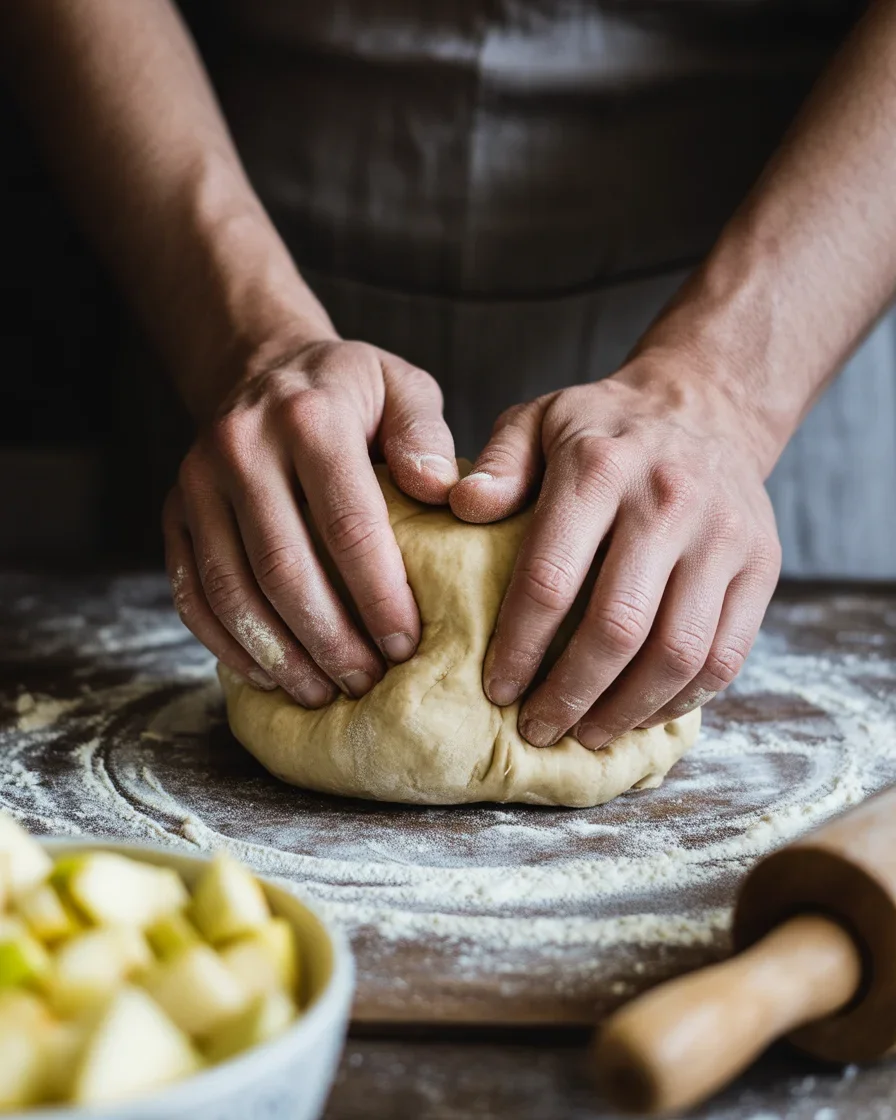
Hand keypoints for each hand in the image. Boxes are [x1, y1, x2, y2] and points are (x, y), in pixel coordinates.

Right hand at [163, 338, 457, 704]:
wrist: (260, 367)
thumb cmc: (349, 391)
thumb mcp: (402, 387)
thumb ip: (427, 436)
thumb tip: (444, 493)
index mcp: (309, 419)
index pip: (348, 524)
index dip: (379, 595)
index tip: (406, 645)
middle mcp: (242, 448)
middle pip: (284, 568)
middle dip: (330, 639)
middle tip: (367, 682)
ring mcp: (197, 483)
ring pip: (231, 590)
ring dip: (279, 654)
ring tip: (322, 692)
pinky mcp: (173, 514)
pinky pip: (191, 594)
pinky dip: (227, 644)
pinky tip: (268, 676)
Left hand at [449, 360, 781, 747]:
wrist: (707, 403)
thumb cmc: (604, 428)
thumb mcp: (538, 420)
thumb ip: (497, 464)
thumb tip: (461, 507)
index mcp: (600, 469)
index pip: (550, 578)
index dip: (519, 647)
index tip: (497, 689)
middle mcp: (668, 502)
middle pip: (617, 628)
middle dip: (571, 694)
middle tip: (538, 728)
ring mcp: (724, 537)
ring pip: (678, 653)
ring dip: (627, 710)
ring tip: (588, 733)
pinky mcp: (763, 565)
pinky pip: (727, 654)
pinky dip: (683, 699)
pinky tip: (643, 712)